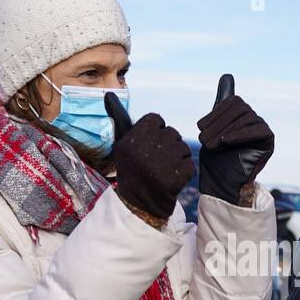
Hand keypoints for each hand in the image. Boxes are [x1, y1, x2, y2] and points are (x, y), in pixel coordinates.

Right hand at [106, 93, 194, 221]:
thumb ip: (120, 119)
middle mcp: (146, 148)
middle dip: (168, 147)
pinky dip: (184, 174)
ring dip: (177, 160)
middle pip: (172, 133)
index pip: (156, 119)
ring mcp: (162, 163)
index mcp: (132, 138)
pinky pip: (189, 165)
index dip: (156, 132)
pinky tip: (171, 181)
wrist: (138, 206)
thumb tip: (109, 93)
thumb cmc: (131, 170)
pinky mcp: (176, 177)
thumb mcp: (122, 144)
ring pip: (183, 148)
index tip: (148, 148)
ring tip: (163, 172)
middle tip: (156, 163)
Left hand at [195, 74, 273, 204]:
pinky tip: (227, 141)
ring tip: (212, 144)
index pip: (232, 102)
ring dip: (225, 130)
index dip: (215, 113)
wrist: (223, 184)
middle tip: (204, 139)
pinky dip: (240, 134)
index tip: (200, 127)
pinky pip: (258, 130)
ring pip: (247, 118)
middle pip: (240, 108)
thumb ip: (221, 103)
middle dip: (219, 123)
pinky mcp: (268, 140)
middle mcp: (253, 118)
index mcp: (241, 114)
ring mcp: (262, 128)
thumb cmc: (216, 158)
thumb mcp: (212, 127)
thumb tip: (227, 74)